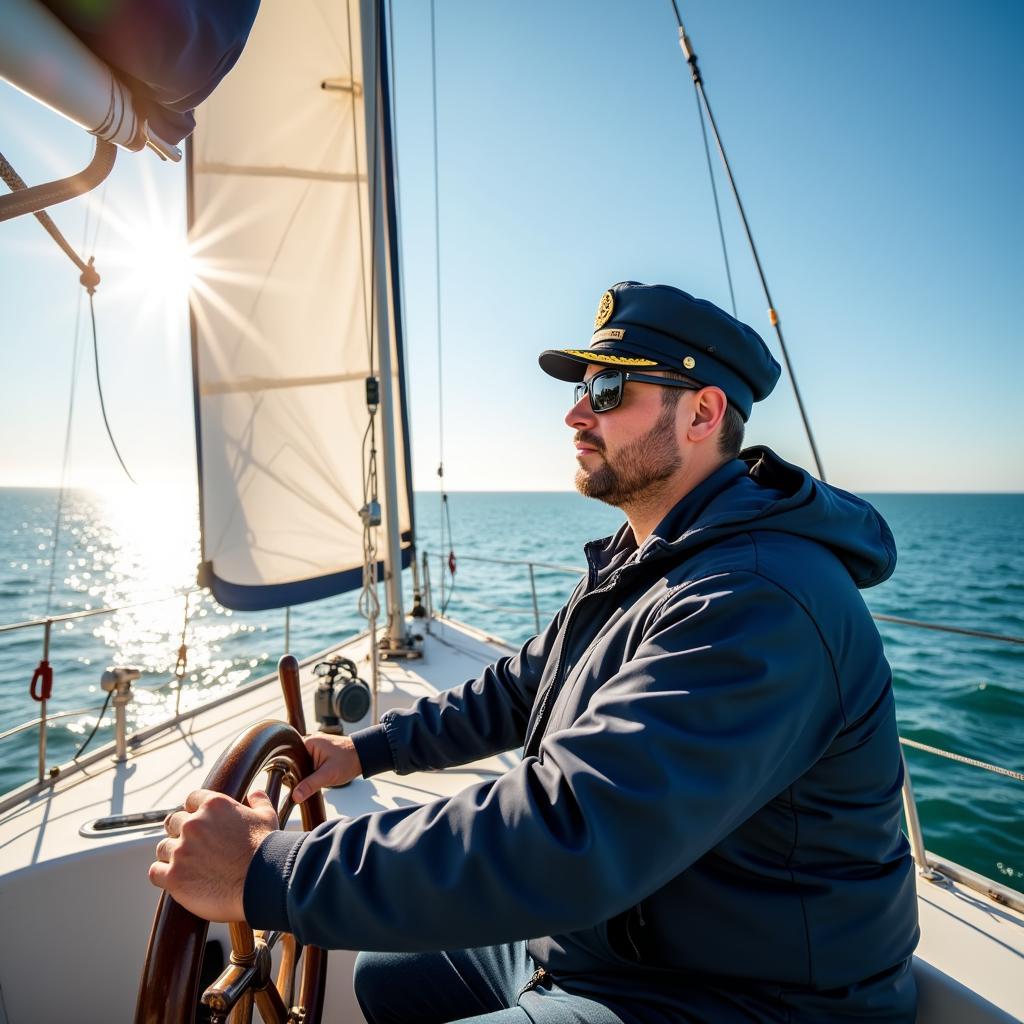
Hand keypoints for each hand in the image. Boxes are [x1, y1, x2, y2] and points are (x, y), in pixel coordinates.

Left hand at [148, 789, 278, 921]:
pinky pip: (155, 872)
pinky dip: (163, 875)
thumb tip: (255, 794)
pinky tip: (176, 878)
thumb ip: (258, 801)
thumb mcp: (266, 817)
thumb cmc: (267, 849)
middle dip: (181, 832)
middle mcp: (193, 824)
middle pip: (173, 822)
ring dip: (172, 854)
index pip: (191, 799)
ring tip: (187, 865)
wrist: (263, 881)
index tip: (201, 822)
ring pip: (163, 847)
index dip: (195, 810)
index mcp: (213, 805)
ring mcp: (181, 850)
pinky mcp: (174, 877)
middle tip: (194, 846)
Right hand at [292, 733, 362, 802]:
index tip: (291, 784)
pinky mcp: (319, 756)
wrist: (364, 757)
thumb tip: (295, 796)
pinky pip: (309, 766)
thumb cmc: (349, 760)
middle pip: (295, 763)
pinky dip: (312, 774)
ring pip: (302, 766)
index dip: (289, 772)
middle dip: (299, 775)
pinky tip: (316, 780)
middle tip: (304, 784)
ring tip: (314, 780)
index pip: (289, 758)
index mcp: (309, 742)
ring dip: (306, 775)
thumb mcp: (328, 775)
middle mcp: (310, 743)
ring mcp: (315, 749)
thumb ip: (310, 785)